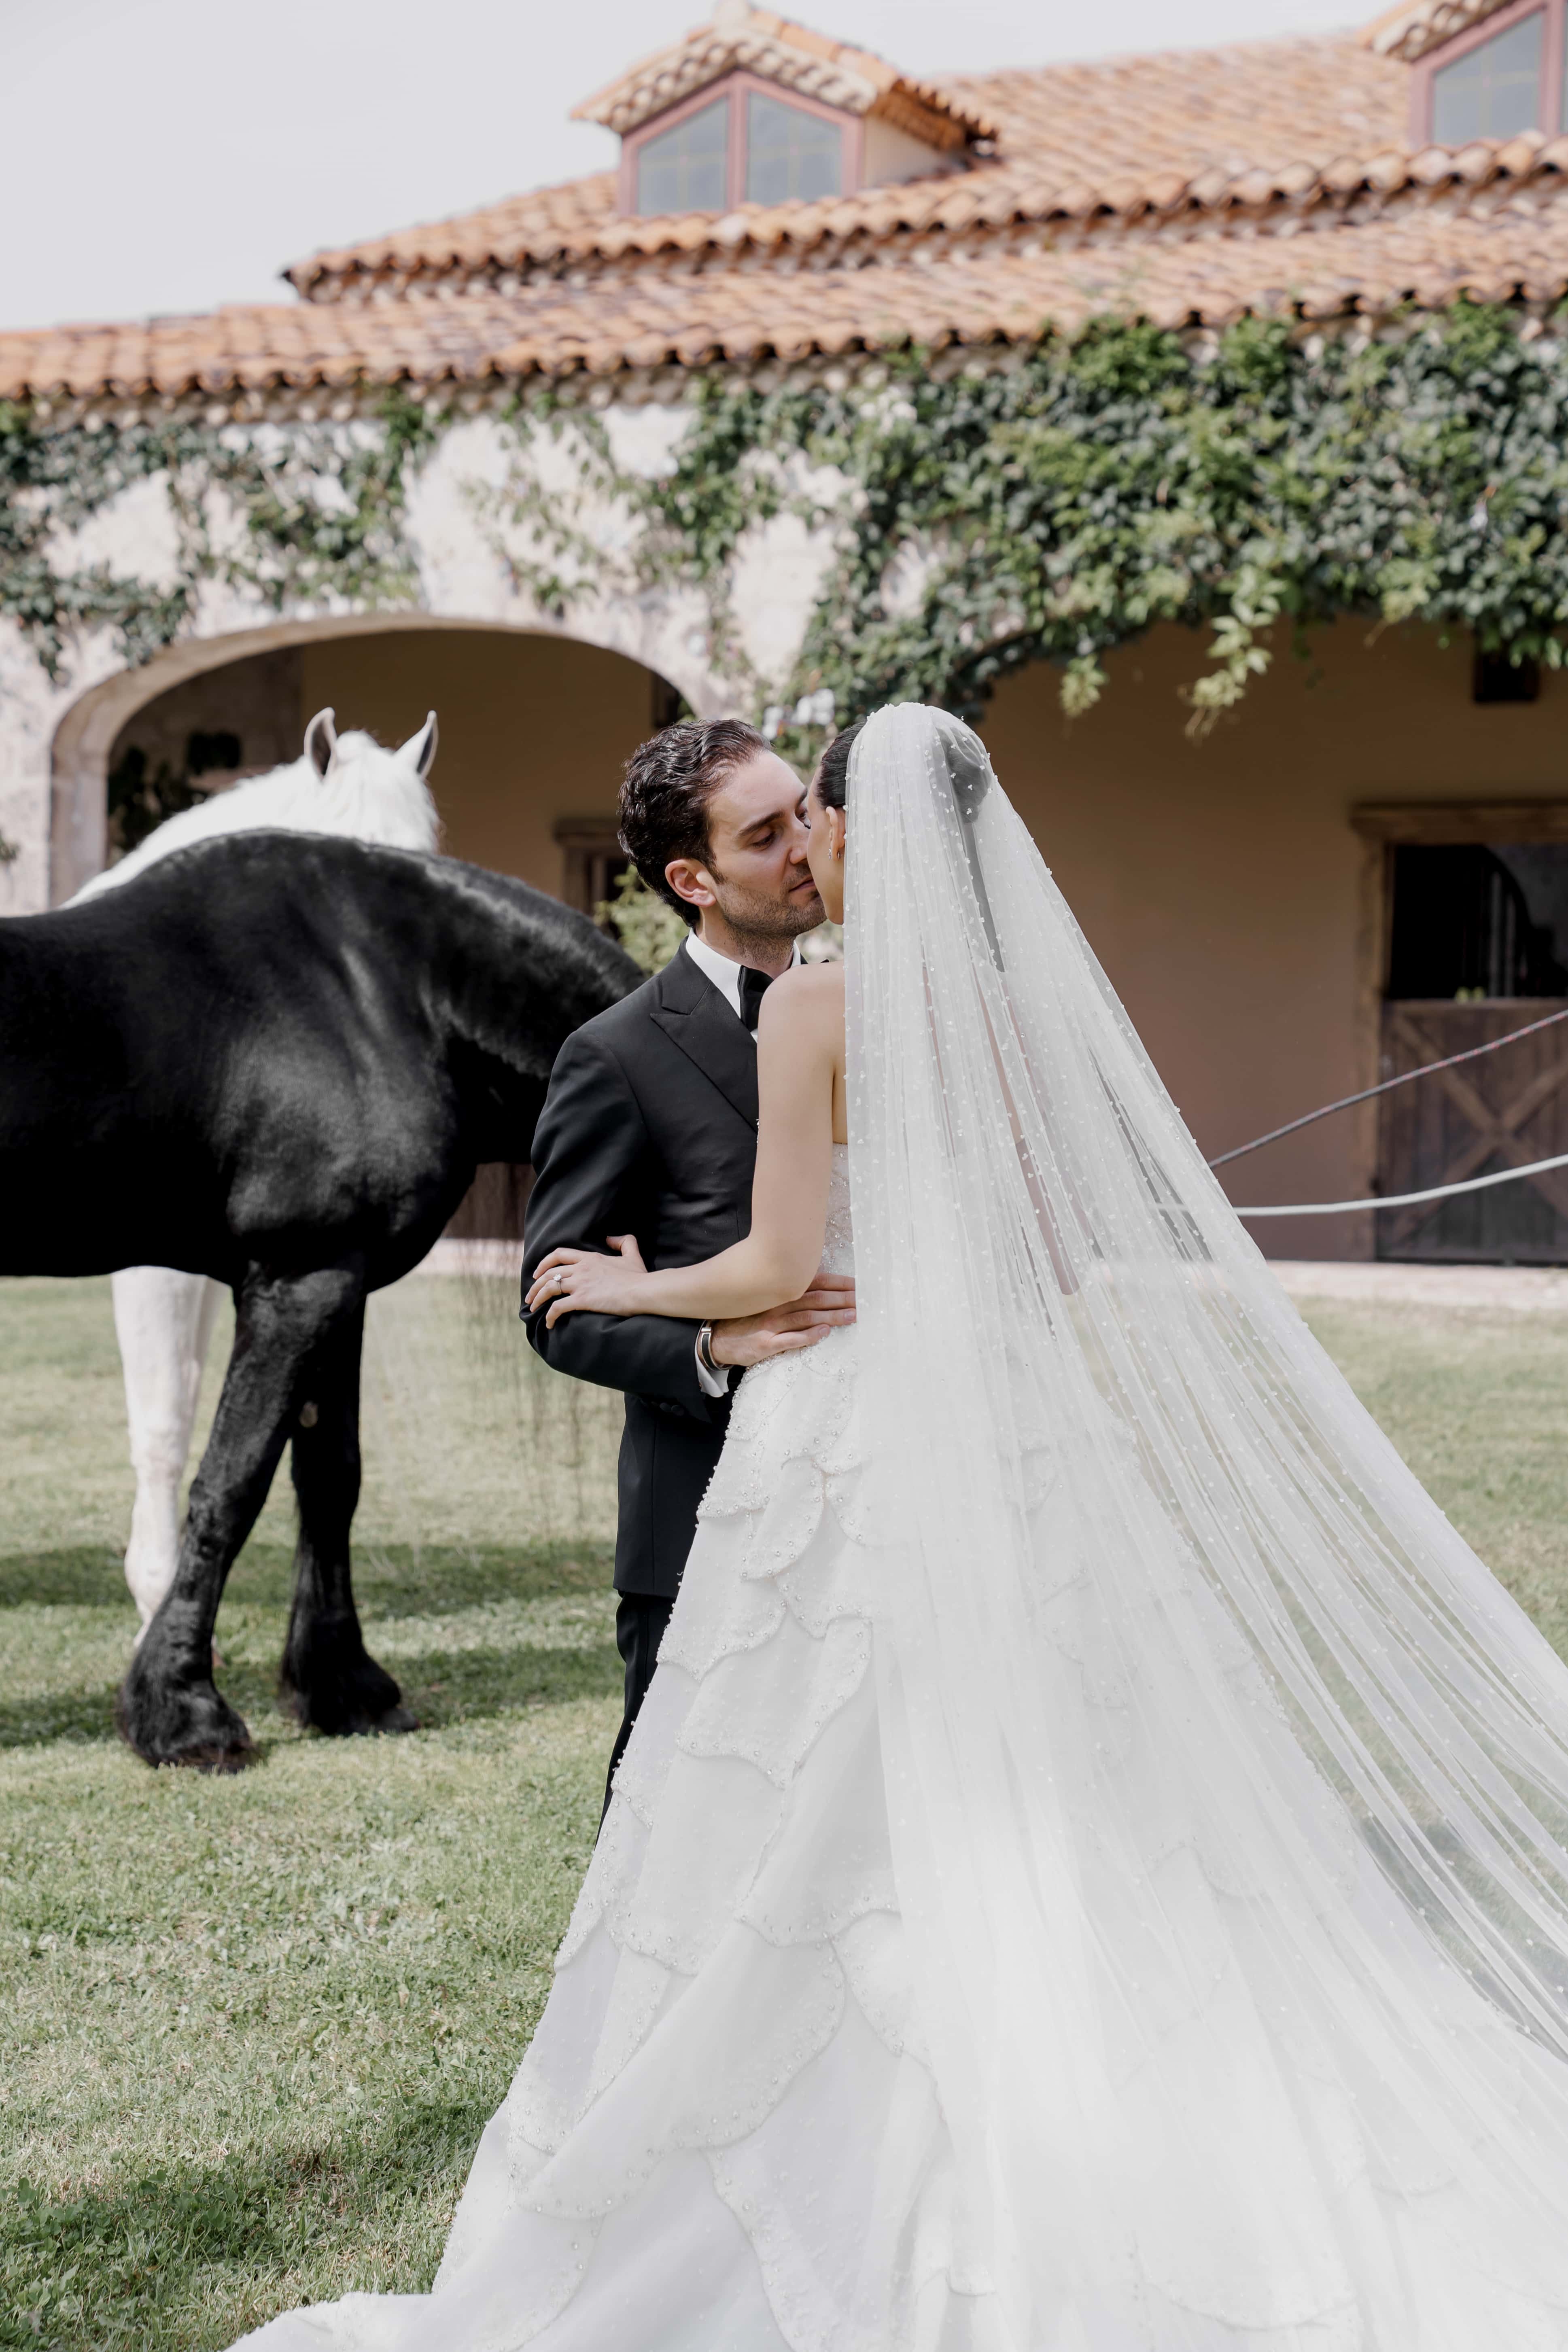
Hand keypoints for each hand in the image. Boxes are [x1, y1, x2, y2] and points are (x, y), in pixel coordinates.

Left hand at [527, 1235, 649, 1325]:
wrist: (643, 1291)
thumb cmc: (639, 1277)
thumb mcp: (632, 1254)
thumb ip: (623, 1241)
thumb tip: (610, 1237)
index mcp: (590, 1258)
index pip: (559, 1254)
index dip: (544, 1263)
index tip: (538, 1273)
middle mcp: (581, 1269)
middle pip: (549, 1273)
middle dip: (535, 1284)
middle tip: (530, 1296)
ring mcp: (581, 1284)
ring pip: (549, 1288)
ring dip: (537, 1299)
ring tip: (533, 1309)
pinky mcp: (582, 1300)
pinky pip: (558, 1308)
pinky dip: (550, 1316)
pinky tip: (549, 1324)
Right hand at [709, 1273, 855, 1367]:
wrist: (717, 1338)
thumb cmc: (747, 1318)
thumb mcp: (767, 1300)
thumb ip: (791, 1294)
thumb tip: (822, 1290)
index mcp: (780, 1292)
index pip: (815, 1283)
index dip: (838, 1283)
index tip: (858, 1285)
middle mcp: (777, 1304)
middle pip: (815, 1298)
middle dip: (842, 1298)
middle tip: (863, 1300)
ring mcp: (771, 1324)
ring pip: (807, 1317)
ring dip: (832, 1316)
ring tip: (853, 1316)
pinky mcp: (766, 1344)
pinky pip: (790, 1339)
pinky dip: (808, 1336)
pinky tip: (824, 1333)